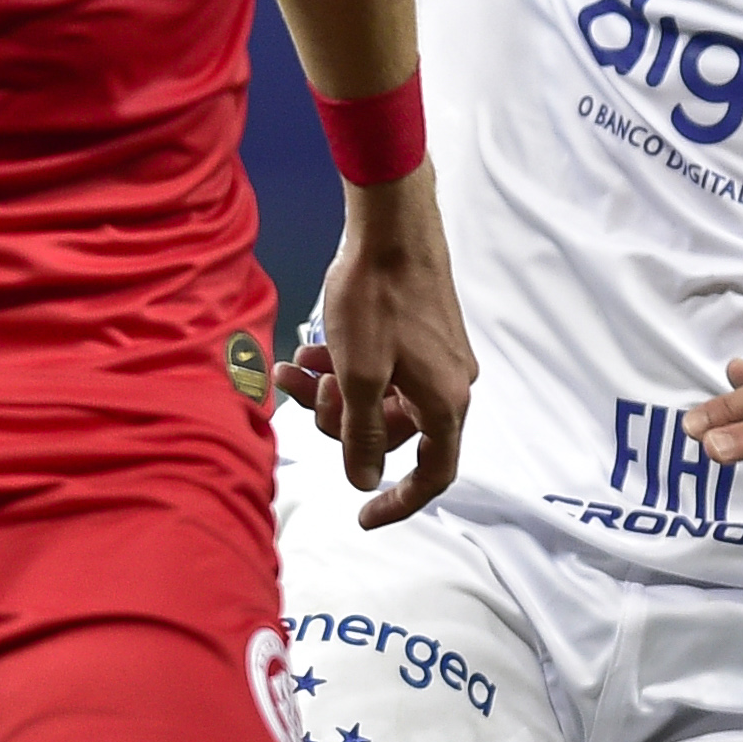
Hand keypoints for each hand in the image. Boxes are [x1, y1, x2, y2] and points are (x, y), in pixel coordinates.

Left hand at [276, 163, 474, 527]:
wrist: (392, 224)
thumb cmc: (377, 297)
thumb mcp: (359, 376)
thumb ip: (360, 436)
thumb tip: (364, 481)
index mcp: (445, 402)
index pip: (433, 474)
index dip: (400, 502)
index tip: (364, 517)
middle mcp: (448, 383)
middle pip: (392, 431)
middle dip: (340, 422)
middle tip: (301, 396)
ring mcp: (436, 357)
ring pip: (380, 396)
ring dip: (334, 390)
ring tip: (294, 369)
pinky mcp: (420, 333)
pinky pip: (382, 367)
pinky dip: (346, 364)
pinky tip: (309, 350)